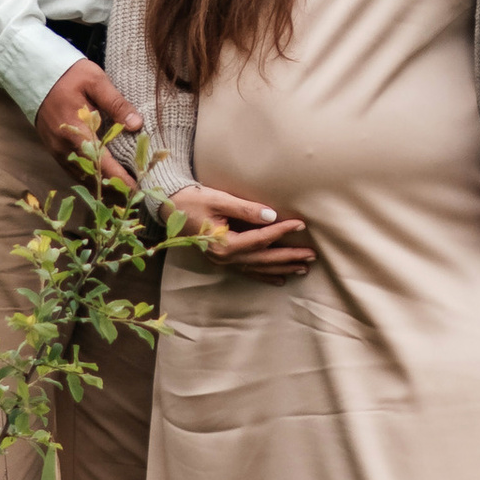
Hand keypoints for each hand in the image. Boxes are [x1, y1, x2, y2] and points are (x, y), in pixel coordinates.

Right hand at [36, 57, 142, 196]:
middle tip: (134, 193)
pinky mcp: (53, 148)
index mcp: (76, 130)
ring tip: (121, 190)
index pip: (101, 162)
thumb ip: (116, 103)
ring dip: (99, 184)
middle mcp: (64, 145)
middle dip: (112, 186)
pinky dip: (87, 176)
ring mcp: (56, 149)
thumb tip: (137, 124)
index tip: (135, 189)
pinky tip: (100, 178)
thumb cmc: (69, 75)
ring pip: (79, 175)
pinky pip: (71, 169)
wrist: (35, 73)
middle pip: (90, 175)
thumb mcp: (95, 81)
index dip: (118, 177)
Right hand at [161, 180, 314, 273]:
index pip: (260, 240)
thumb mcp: (219, 199)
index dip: (282, 232)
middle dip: (288, 257)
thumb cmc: (192, 200)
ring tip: (303, 268)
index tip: (301, 224)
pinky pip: (248, 271)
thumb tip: (272, 215)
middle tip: (311, 255)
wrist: (168, 208)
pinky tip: (280, 279)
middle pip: (263, 260)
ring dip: (281, 268)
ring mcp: (222, 261)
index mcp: (223, 244)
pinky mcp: (222, 259)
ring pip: (258, 269)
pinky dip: (265, 275)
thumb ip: (246, 209)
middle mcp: (224, 258)